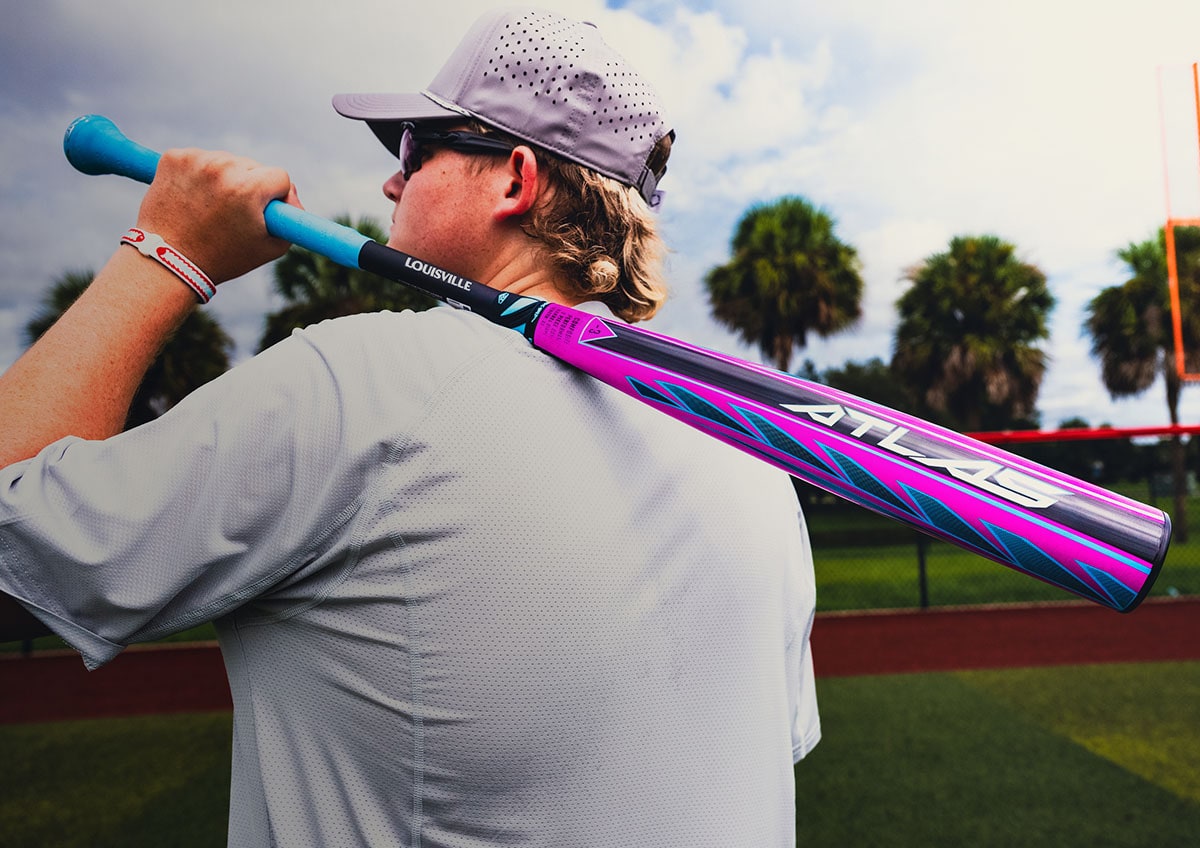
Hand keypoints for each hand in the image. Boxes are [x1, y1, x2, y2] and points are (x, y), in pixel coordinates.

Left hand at [134, 148, 299, 284]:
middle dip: (250, 186)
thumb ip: (292, 220)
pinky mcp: (173, 157)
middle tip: (234, 213)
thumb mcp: (271, 247)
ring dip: (224, 180)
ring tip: (211, 208)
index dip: (277, 196)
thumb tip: (292, 196)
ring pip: (225, 161)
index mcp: (248, 187)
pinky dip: (200, 175)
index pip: (280, 176)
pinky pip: (199, 159)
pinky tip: (193, 198)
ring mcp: (195, 160)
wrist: (166, 260)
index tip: (266, 210)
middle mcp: (222, 167)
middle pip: (252, 166)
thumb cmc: (222, 258)